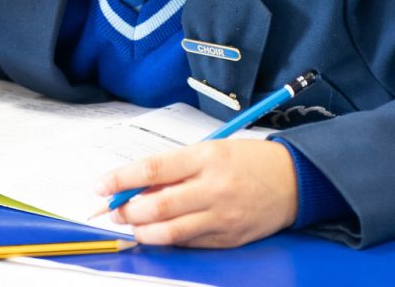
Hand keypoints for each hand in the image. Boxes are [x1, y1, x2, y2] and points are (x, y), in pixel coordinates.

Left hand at [98, 140, 298, 247]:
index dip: (119, 179)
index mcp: (206, 157)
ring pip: (168, 232)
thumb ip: (174, 169)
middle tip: (114, 210)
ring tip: (134, 223)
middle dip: (126, 211)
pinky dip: (169, 239)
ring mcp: (222, 216)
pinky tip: (162, 231)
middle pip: (156, 206)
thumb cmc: (248, 161)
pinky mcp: (228, 238)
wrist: (294, 180)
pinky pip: (188, 243)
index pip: (152, 170)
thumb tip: (135, 188)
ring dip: (142, 230)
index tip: (100, 186)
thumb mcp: (210, 151)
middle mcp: (214, 188)